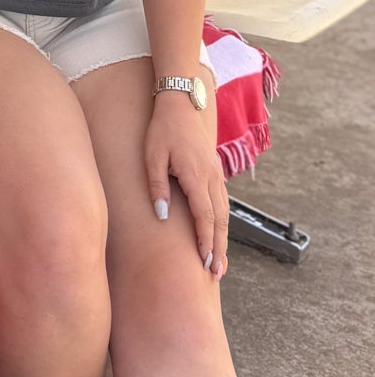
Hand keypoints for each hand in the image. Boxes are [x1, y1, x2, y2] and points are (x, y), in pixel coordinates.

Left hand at [145, 90, 228, 278]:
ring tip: (219, 262)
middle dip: (218, 248)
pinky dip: (222, 223)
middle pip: (220, 220)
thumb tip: (162, 216)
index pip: (205, 216)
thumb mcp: (152, 156)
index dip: (205, 241)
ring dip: (222, 239)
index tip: (205, 262)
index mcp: (196, 176)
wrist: (182, 103)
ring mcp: (216, 175)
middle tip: (216, 273)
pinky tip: (218, 235)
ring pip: (224, 213)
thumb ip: (157, 187)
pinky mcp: (215, 173)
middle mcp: (212, 178)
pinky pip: (222, 203)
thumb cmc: (162, 129)